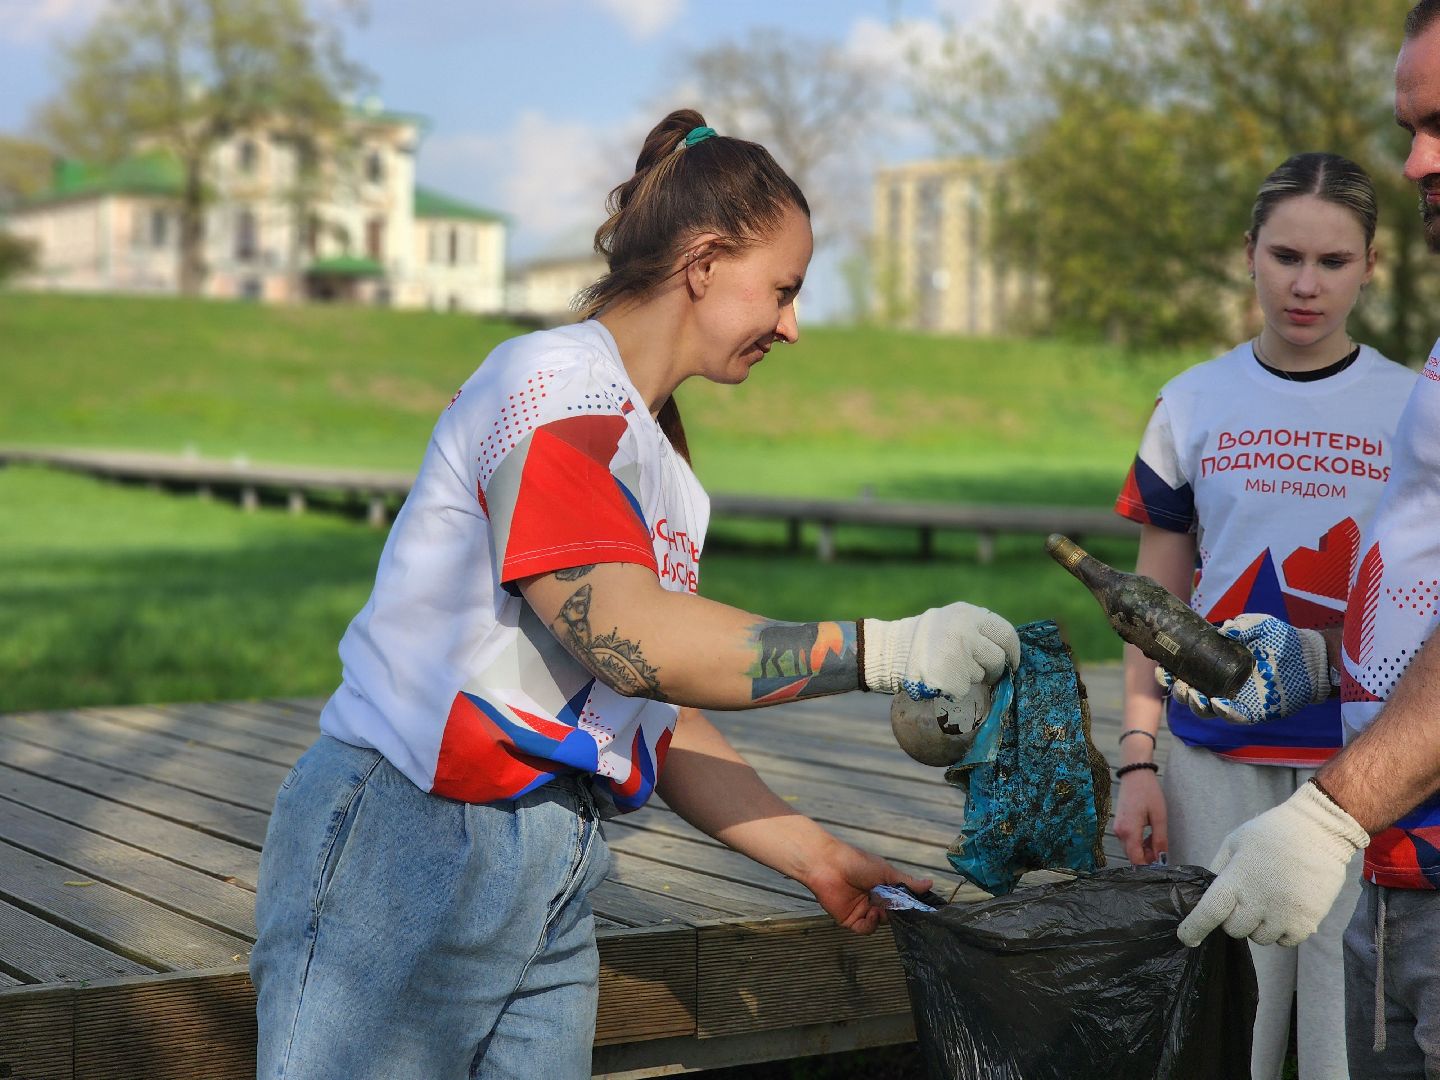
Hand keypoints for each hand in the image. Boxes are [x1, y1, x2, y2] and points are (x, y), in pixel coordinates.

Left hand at [799, 835, 933, 934]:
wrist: (828, 865)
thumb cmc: (857, 862)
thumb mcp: (886, 871)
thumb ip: (906, 882)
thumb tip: (930, 884)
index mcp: (882, 887)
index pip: (900, 902)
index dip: (908, 906)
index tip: (920, 910)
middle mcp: (873, 899)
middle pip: (891, 915)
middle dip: (896, 913)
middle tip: (898, 908)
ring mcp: (861, 910)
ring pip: (879, 923)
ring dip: (883, 918)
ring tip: (880, 907)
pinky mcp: (849, 919)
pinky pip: (865, 929)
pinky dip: (870, 924)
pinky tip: (870, 913)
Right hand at [863, 603, 1020, 700]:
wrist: (889, 651)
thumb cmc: (924, 638)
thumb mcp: (951, 620)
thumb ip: (977, 628)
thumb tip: (1005, 648)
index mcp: (968, 614)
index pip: (1006, 634)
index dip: (1012, 652)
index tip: (1012, 663)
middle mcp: (966, 632)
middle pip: (998, 658)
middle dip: (994, 669)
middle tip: (984, 674)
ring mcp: (958, 656)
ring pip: (981, 675)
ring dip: (971, 678)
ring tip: (949, 669)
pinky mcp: (950, 678)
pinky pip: (965, 689)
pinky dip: (956, 689)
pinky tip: (941, 679)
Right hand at [1113, 765, 1167, 865]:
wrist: (1135, 775)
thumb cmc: (1148, 793)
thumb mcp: (1159, 817)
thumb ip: (1160, 840)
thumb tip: (1161, 858)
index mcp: (1130, 831)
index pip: (1136, 859)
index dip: (1148, 867)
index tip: (1161, 867)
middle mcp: (1120, 832)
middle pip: (1132, 856)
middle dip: (1147, 858)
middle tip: (1161, 851)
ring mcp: (1117, 828)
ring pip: (1130, 849)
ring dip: (1143, 850)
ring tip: (1156, 841)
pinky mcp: (1119, 824)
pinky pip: (1128, 840)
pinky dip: (1138, 843)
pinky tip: (1148, 836)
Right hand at [1157, 613, 1328, 724]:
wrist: (1311, 659)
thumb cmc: (1283, 640)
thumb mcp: (1261, 625)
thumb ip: (1243, 625)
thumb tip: (1224, 631)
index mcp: (1216, 664)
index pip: (1185, 672)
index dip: (1170, 674)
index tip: (1164, 669)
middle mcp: (1221, 684)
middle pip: (1189, 695)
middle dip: (1177, 691)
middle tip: (1179, 684)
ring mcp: (1236, 699)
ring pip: (1205, 710)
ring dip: (1194, 704)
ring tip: (1194, 694)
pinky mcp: (1253, 712)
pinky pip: (1232, 717)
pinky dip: (1223, 712)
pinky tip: (1218, 703)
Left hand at [1177, 781, 1367, 947]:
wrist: (1319, 830)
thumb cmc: (1271, 832)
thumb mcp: (1234, 842)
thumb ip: (1219, 869)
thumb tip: (1207, 895)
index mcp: (1236, 879)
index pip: (1209, 913)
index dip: (1194, 928)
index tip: (1187, 939)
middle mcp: (1257, 902)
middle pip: (1234, 930)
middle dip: (1235, 918)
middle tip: (1247, 899)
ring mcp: (1283, 915)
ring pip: (1260, 938)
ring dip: (1260, 925)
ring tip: (1270, 900)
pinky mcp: (1306, 923)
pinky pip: (1285, 942)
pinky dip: (1283, 931)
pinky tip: (1287, 909)